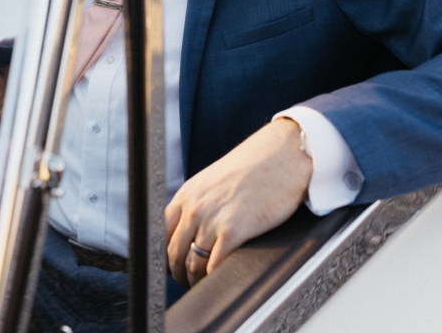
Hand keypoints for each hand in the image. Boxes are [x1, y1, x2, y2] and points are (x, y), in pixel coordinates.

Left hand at [164, 118, 312, 287]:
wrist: (281, 155)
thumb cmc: (253, 169)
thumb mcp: (213, 181)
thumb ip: (198, 202)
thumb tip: (190, 229)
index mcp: (186, 194)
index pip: (159, 231)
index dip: (161, 253)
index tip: (167, 266)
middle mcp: (194, 207)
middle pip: (172, 252)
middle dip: (176, 273)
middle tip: (185, 282)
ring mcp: (211, 220)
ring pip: (191, 264)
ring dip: (193, 281)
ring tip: (201, 287)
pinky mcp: (233, 231)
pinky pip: (213, 266)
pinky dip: (212, 280)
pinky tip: (217, 282)